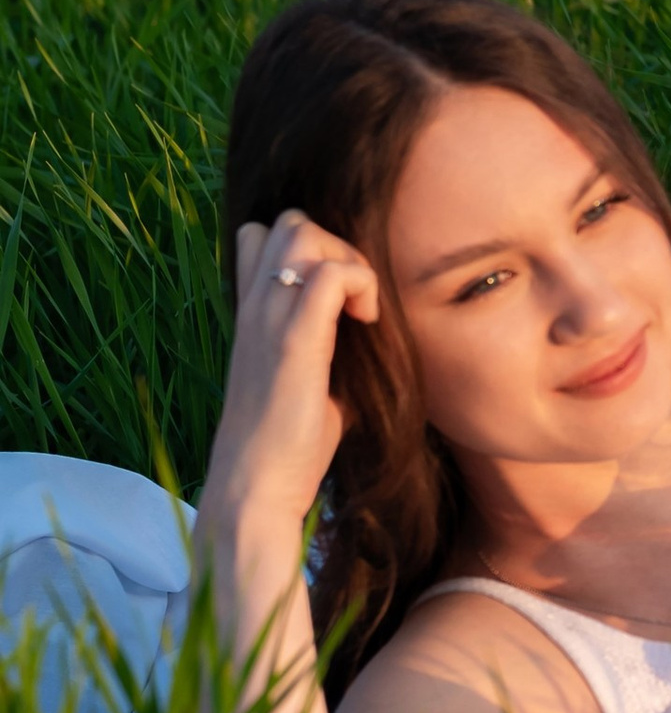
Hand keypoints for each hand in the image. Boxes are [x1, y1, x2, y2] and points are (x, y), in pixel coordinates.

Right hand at [201, 211, 381, 542]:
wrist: (255, 490)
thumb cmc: (289, 447)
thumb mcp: (310, 381)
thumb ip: (329, 349)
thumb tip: (376, 341)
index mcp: (252, 316)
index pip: (259, 237)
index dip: (308, 247)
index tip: (339, 293)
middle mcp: (254, 309)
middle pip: (288, 222)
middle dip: (336, 243)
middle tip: (358, 297)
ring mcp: (268, 321)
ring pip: (304, 232)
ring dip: (349, 258)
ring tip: (363, 308)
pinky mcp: (293, 342)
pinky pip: (331, 274)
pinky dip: (361, 284)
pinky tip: (369, 322)